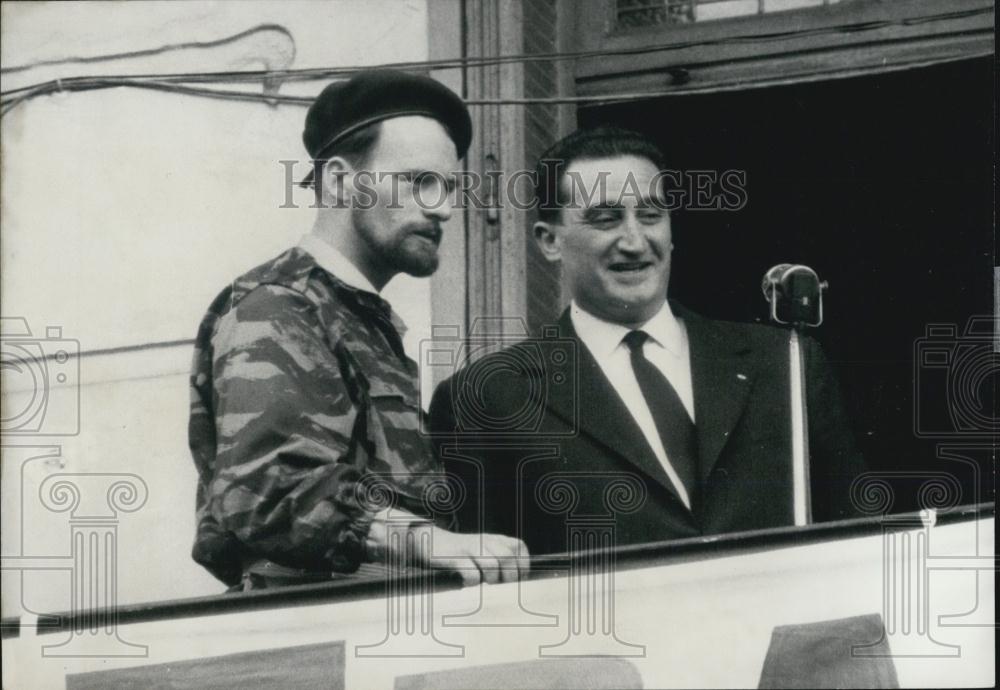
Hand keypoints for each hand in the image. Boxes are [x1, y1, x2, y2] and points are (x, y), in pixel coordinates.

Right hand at [410, 525, 529, 586]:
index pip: (518, 547)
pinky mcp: (455, 557)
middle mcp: (485, 540)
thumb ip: (501, 561)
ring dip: (491, 580)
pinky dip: (473, 583)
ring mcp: (470, 548)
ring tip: (485, 586)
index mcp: (495, 538)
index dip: (522, 566)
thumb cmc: (463, 554)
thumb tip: (517, 584)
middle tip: (501, 588)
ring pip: (492, 565)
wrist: (433, 542)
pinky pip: (471, 573)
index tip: (517, 581)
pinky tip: (468, 584)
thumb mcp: (485, 550)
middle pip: (507, 557)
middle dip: (509, 577)